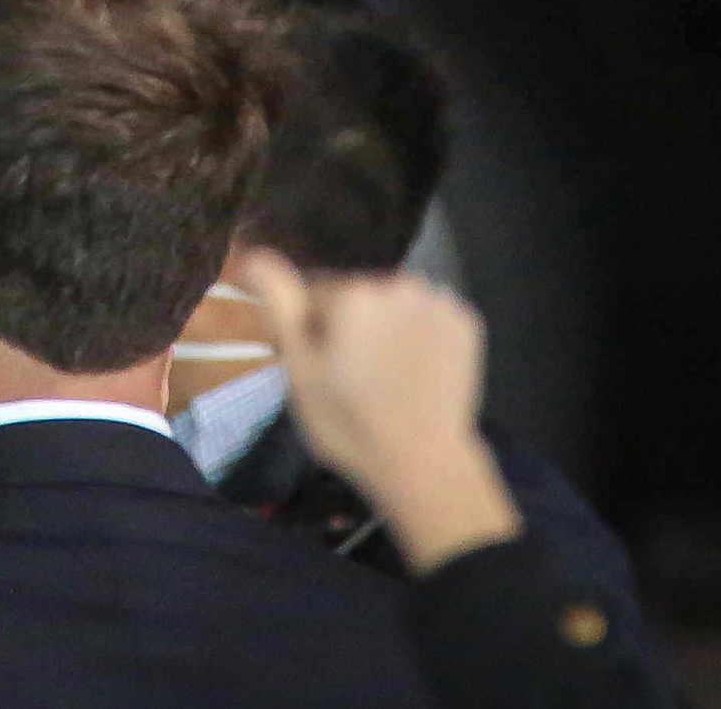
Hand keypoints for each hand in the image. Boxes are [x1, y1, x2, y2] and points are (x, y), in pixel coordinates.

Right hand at [233, 248, 521, 573]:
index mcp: (354, 294)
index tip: (317, 371)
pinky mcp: (466, 321)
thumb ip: (280, 304)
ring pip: (392, 305)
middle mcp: (399, 285)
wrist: (424, 464)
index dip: (308, 334)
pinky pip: (426, 315)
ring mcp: (438, 302)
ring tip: (384, 377)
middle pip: (356, 297)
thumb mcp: (301, 372)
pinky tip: (414, 368)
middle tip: (349, 378)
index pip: (314, 297)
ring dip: (384, 328)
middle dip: (348, 327)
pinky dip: (419, 333)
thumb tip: (253, 254)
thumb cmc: (350, 424)